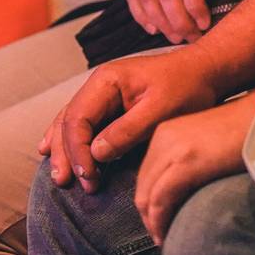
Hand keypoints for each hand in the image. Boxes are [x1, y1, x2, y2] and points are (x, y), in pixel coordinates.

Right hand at [41, 49, 226, 192]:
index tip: (88, 176)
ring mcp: (102, 93)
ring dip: (62, 149)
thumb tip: (97, 153)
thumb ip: (127, 130)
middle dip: (66, 154)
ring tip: (58, 175)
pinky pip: (80, 121)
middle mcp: (98, 85)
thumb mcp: (160, 110)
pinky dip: (66, 137)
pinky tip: (50, 148)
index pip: (78, 118)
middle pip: (68, 121)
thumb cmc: (186, 87)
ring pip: (69, 122)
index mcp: (106, 80)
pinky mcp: (110, 104)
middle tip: (66, 183)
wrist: (204, 71)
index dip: (78, 150)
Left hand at [135, 97, 254, 241]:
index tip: (157, 220)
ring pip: (147, 195)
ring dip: (153, 221)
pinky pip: (161, 199)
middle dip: (148, 214)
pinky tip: (167, 232)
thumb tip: (180, 190)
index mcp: (166, 132)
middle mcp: (162, 138)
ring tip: (163, 237)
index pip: (146, 173)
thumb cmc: (244, 132)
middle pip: (142, 185)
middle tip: (159, 234)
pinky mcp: (185, 162)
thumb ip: (186, 159)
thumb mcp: (205, 142)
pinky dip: (160, 220)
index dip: (148, 201)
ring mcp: (172, 149)